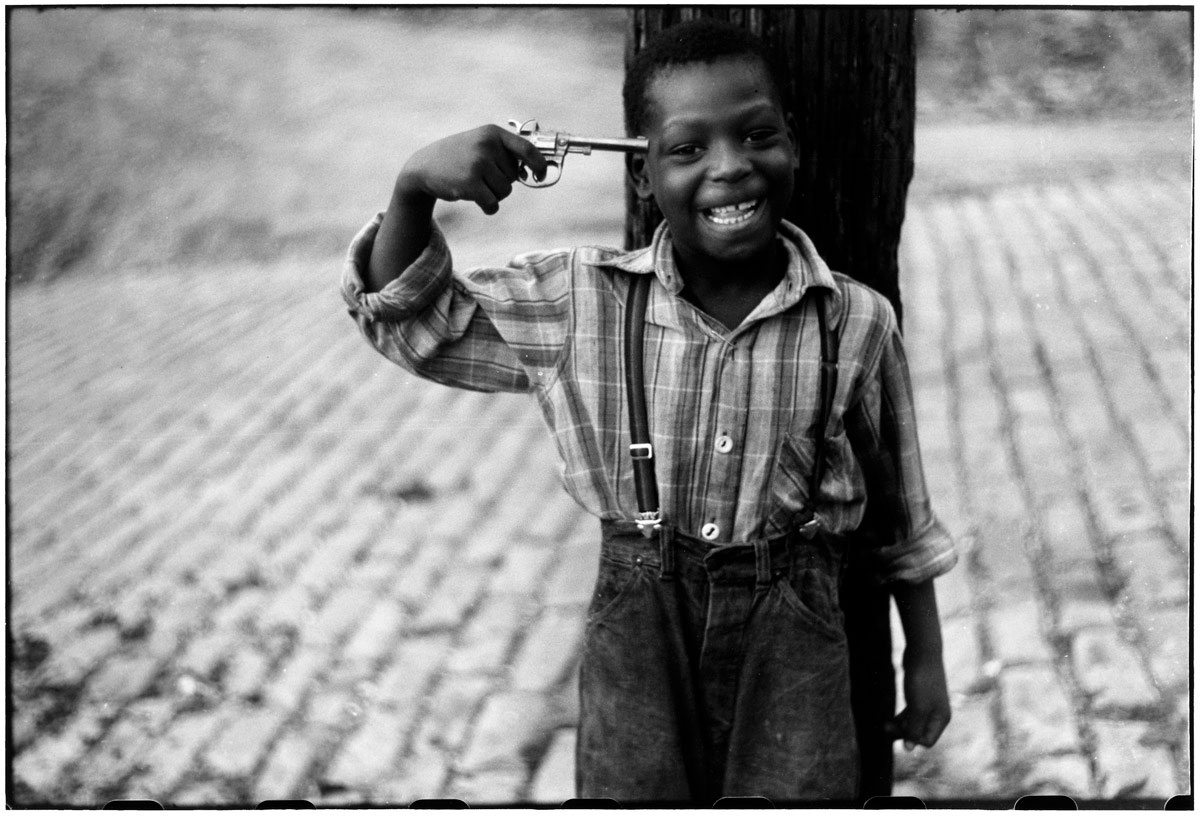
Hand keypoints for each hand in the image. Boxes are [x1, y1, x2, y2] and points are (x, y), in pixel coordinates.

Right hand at [396, 125, 548, 214]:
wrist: (424, 166)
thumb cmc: (459, 157)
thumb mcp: (481, 144)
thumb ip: (506, 153)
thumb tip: (535, 170)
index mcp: (492, 133)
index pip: (527, 149)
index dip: (540, 164)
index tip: (541, 175)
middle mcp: (486, 145)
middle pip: (514, 176)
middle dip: (501, 181)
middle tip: (481, 176)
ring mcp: (478, 163)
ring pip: (505, 191)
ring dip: (494, 195)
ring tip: (475, 185)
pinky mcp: (469, 183)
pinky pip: (493, 204)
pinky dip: (488, 207)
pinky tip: (474, 199)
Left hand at [884, 647, 950, 750]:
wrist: (922, 653)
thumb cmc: (922, 681)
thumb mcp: (918, 707)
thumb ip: (914, 729)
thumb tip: (909, 749)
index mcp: (941, 719)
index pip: (927, 741)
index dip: (912, 739)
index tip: (898, 729)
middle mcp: (937, 714)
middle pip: (919, 733)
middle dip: (903, 733)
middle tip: (885, 728)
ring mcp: (928, 705)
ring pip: (914, 724)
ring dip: (900, 727)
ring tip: (884, 726)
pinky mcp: (919, 697)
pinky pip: (911, 714)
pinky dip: (901, 718)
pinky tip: (891, 719)